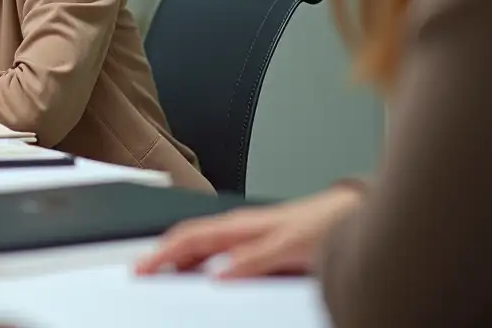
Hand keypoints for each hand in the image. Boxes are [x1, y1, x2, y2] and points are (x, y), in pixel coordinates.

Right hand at [135, 185, 361, 278]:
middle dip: (164, 254)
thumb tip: (218, 274)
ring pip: (204, 246)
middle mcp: (239, 228)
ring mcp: (248, 234)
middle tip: (143, 272)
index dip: (162, 252)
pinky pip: (220, 252)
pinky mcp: (260, 243)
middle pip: (190, 240)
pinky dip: (203, 262)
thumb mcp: (288, 247)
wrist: (351, 215)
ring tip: (166, 275)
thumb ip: (253, 259)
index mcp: (239, 226)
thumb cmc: (324, 224)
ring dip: (182, 259)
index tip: (141, 267)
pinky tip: (206, 275)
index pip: (188, 238)